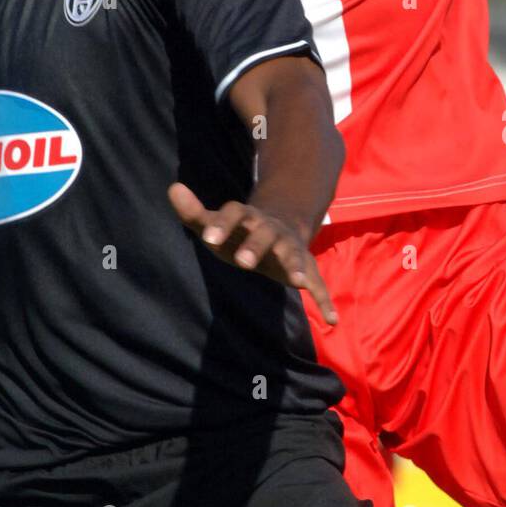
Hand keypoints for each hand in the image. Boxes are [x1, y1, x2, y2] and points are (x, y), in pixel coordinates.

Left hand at [168, 182, 337, 323]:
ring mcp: (289, 247)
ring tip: (298, 281)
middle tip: (244, 263)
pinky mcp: (304, 267)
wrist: (279, 226)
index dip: (222, 224)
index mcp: (247, 218)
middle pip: (264, 233)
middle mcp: (270, 229)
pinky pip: (318, 283)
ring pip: (294, 253)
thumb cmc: (238, 232)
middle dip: (256, 246)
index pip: (234, 213)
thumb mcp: (215, 224)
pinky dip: (325, 300)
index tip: (208, 238)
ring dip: (296, 265)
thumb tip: (173, 187)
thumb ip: (193, 212)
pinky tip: (332, 320)